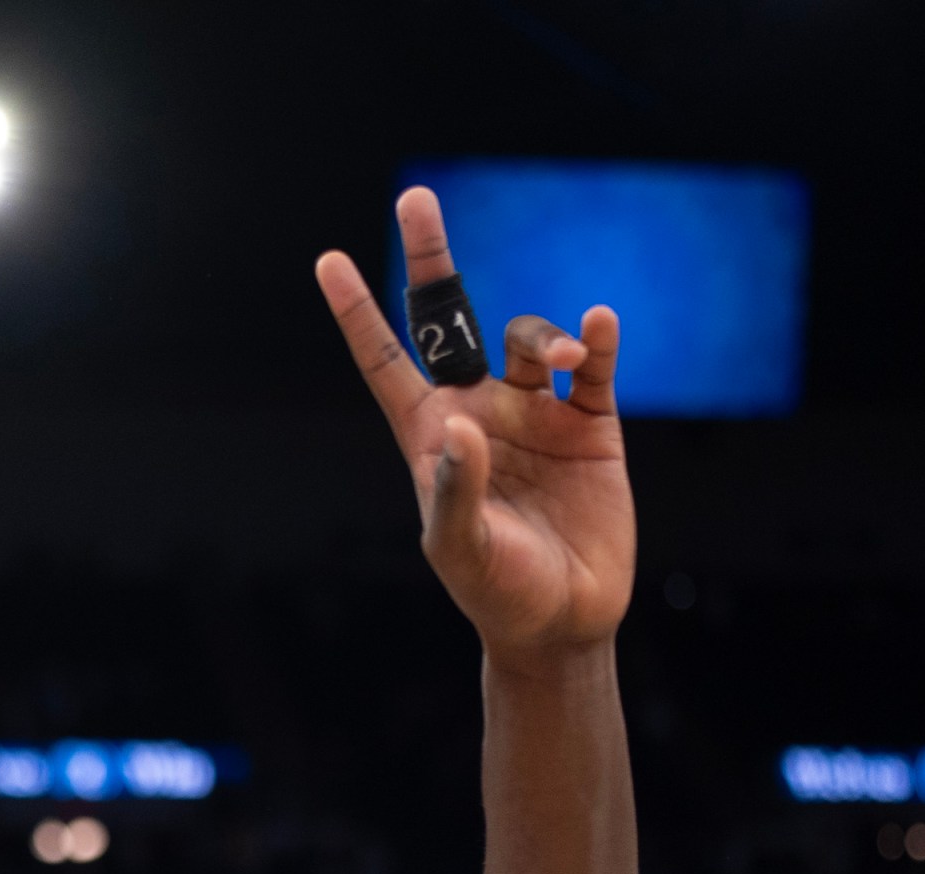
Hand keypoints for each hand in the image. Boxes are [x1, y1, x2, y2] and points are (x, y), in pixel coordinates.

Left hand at [316, 189, 632, 666]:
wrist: (563, 622)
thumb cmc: (497, 591)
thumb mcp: (460, 548)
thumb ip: (454, 487)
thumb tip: (461, 423)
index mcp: (433, 436)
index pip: (387, 362)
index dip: (359, 313)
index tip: (328, 261)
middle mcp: (481, 411)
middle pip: (452, 321)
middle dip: (432, 261)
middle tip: (414, 199)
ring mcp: (537, 414)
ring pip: (530, 341)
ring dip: (546, 336)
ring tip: (564, 357)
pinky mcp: (592, 426)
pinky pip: (595, 368)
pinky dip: (596, 342)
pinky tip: (597, 328)